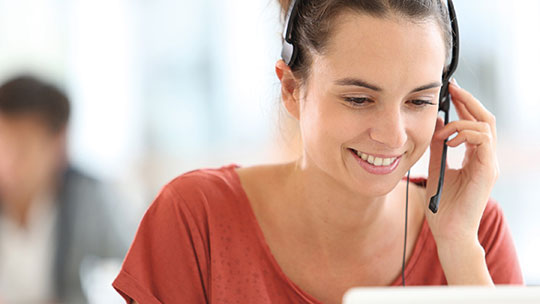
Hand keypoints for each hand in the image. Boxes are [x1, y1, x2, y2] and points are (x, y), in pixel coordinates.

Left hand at [425, 80, 498, 246]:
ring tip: (443, 131)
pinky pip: (483, 141)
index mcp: (475, 157)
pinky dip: (465, 134)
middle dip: (468, 101)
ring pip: (486, 127)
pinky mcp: (487, 171)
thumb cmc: (442, 206)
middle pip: (484, 120)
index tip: (450, 90)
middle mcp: (485, 158)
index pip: (474, 124)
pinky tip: (449, 141)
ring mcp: (489, 164)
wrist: (449, 232)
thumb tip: (436, 123)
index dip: (464, 105)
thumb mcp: (435, 169)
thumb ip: (437, 147)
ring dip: (462, 121)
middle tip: (451, 88)